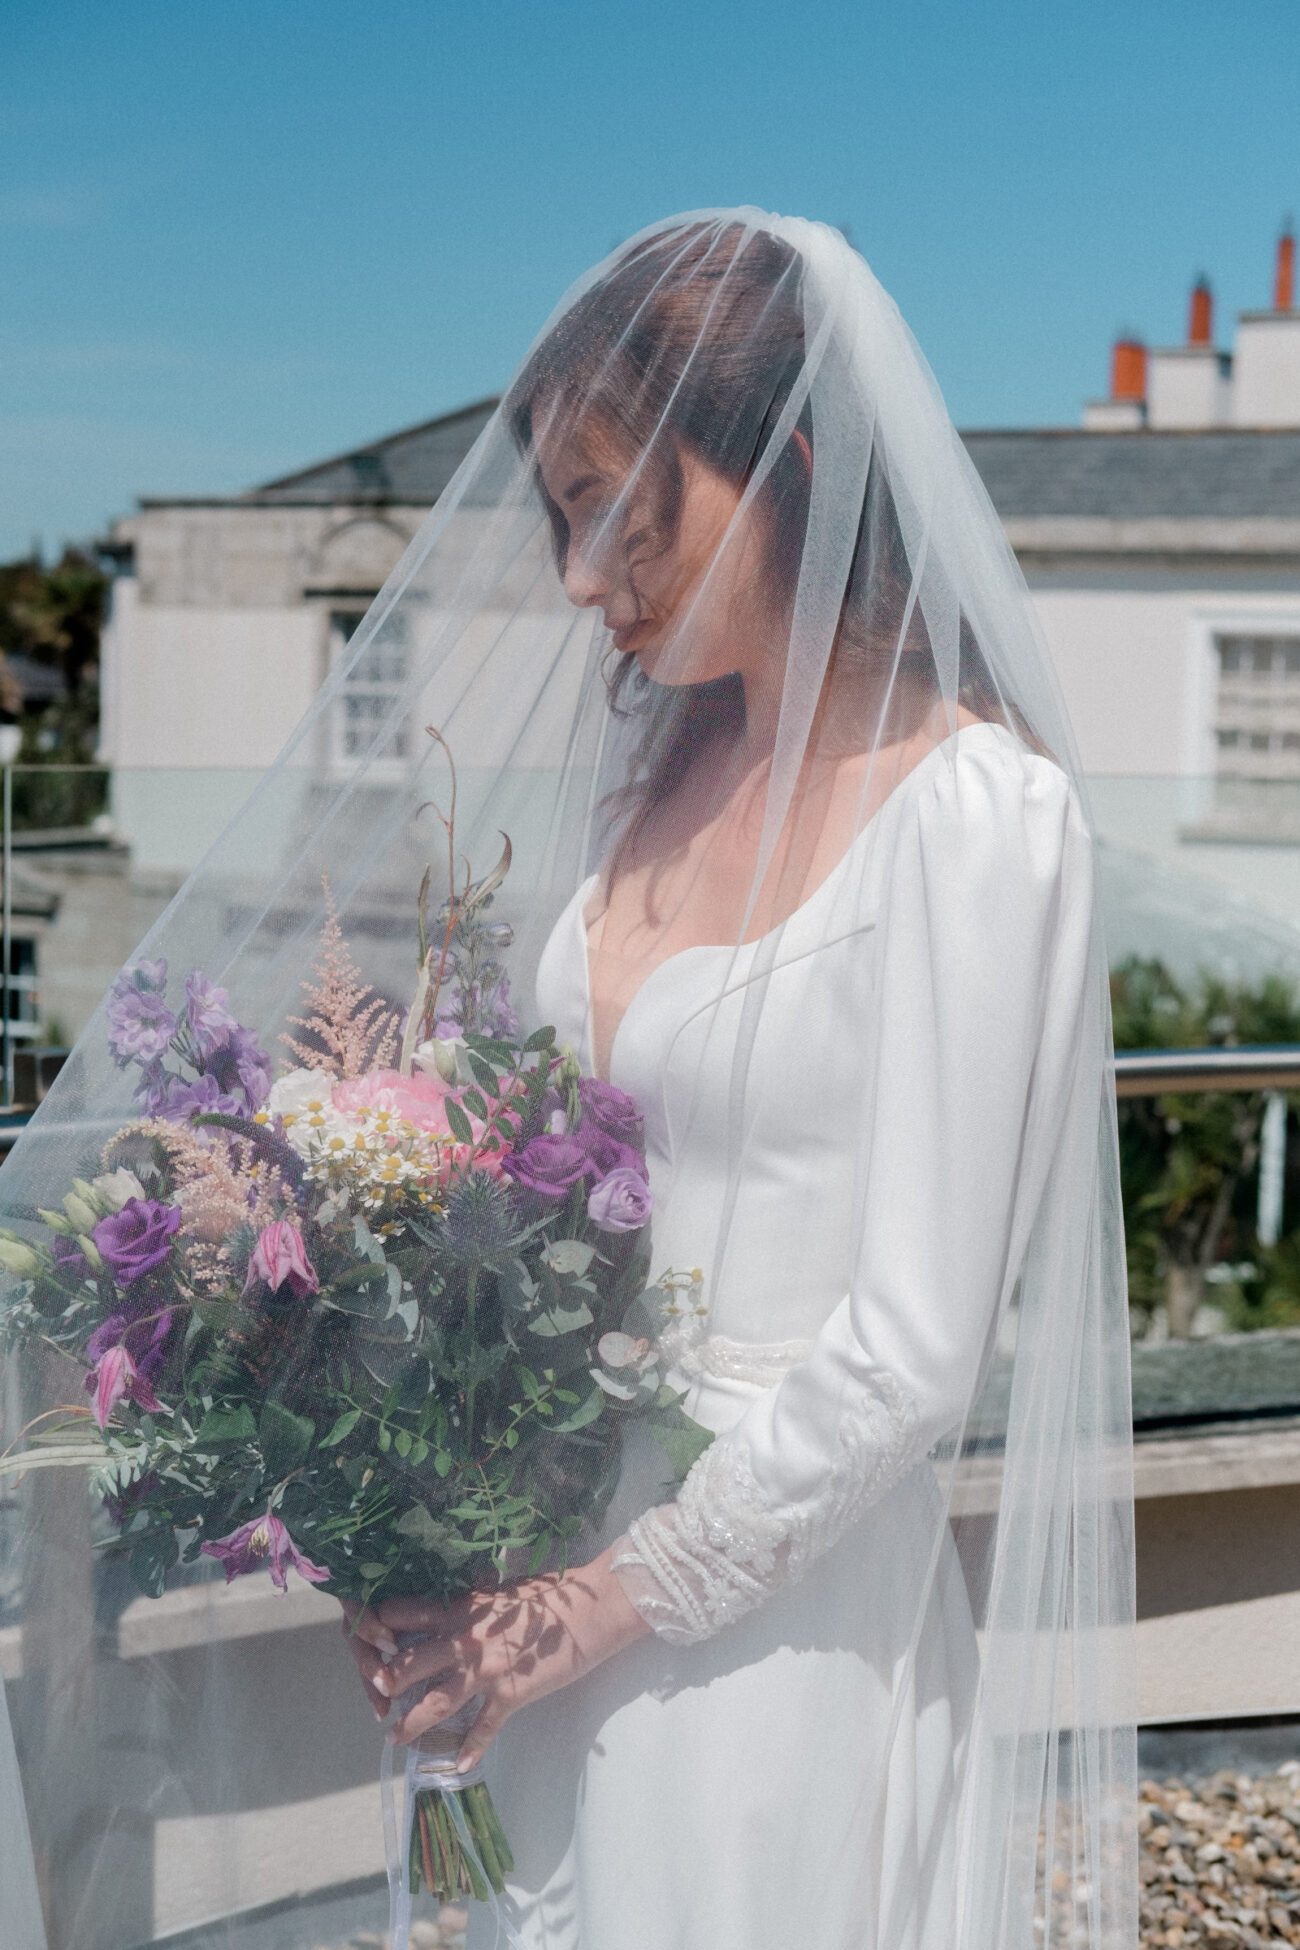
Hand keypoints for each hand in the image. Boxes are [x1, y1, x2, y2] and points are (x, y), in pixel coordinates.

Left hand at [340, 1544, 649, 1771]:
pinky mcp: (509, 1694)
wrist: (587, 1610)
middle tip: (370, 1696)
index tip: (361, 1636)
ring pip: (437, 1701)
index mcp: (460, 1607)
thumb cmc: (547, 1595)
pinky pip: (484, 1727)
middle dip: (385, 1681)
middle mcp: (465, 1639)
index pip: (404, 1614)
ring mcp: (485, 1669)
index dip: (378, 1626)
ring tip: (394, 1738)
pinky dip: (471, 1748)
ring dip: (412, 1722)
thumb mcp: (500, 1590)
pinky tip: (459, 1765)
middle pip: (410, 1662)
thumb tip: (458, 1598)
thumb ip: (473, 1600)